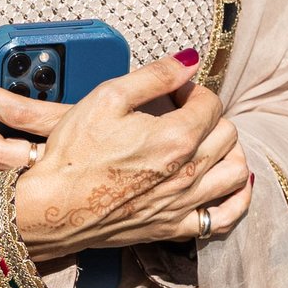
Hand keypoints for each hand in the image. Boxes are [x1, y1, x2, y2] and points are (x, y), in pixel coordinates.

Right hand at [0, 53, 251, 260]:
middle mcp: (189, 172)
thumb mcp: (108, 97)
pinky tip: (227, 186)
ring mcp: (184, 204)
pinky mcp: (174, 228)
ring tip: (209, 143)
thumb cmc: (74, 152)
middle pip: (227, 135)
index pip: (211, 103)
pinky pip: (223, 218)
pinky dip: (236, 200)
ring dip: (230, 152)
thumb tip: (190, 60)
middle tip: (185, 113)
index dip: (193, 90)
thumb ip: (155, 75)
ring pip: (237, 174)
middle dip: (211, 116)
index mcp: (176, 137)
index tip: (175, 91)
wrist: (51, 207)